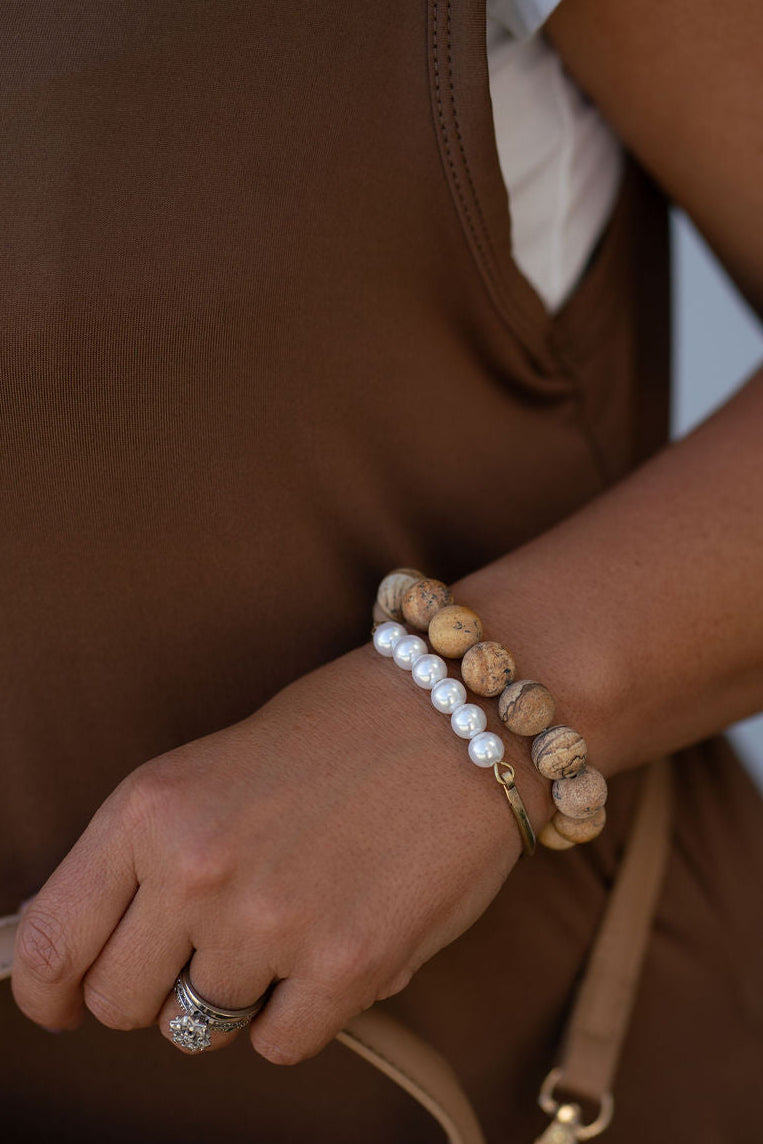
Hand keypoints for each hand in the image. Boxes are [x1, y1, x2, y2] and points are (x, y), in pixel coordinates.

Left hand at [11, 641, 550, 1063]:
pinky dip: (301, 1010)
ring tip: (294, 919)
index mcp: (149, 808)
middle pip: (124, 1004)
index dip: (50, 991)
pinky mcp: (348, 966)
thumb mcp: (210, 770)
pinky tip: (333, 944)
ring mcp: (271, 923)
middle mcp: (196, 869)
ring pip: (205, 1027)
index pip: (52, 945)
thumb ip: (145, 858)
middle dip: (158, 989)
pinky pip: (281, 1044)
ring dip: (242, 990)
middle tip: (210, 948)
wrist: (459, 713)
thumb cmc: (337, 732)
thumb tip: (95, 950)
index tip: (65, 1002)